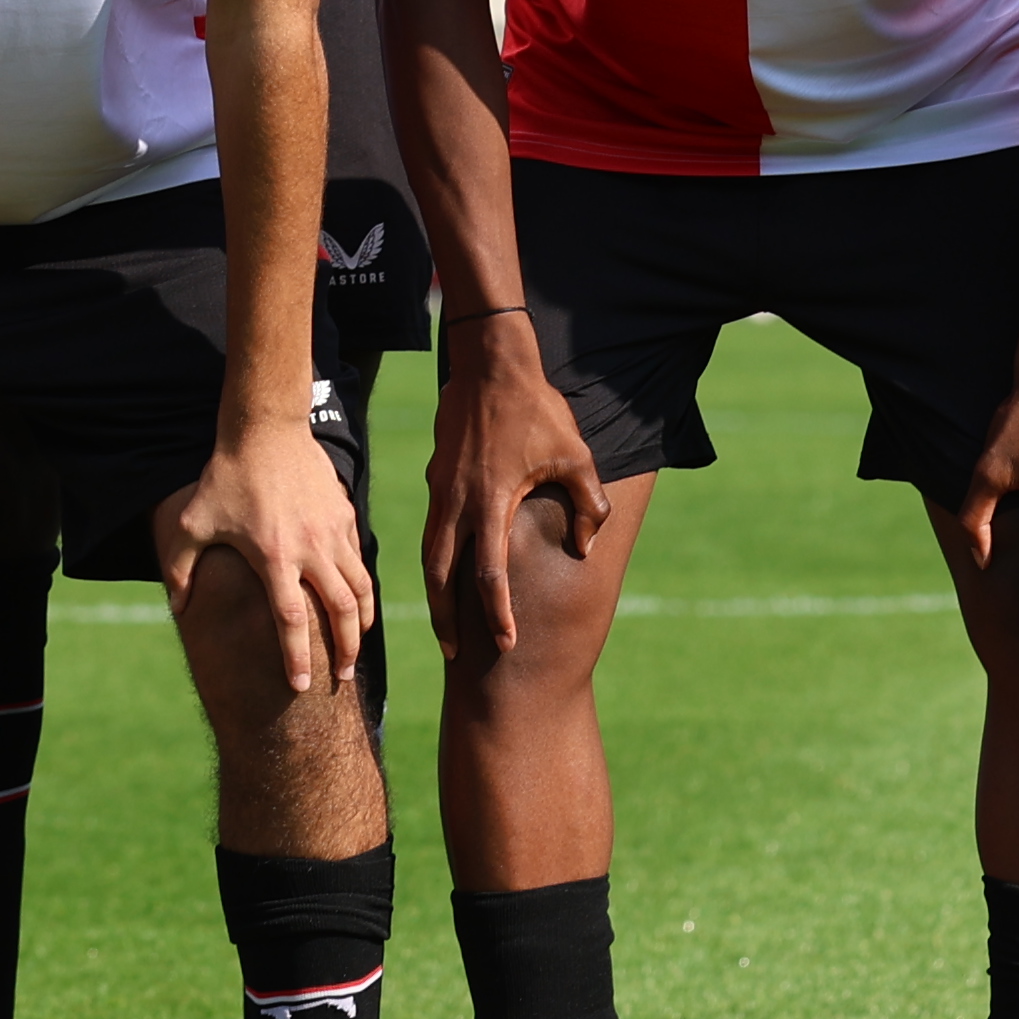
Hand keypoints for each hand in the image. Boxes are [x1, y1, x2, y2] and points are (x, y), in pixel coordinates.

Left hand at [168, 412, 376, 696]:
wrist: (265, 429)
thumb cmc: (226, 477)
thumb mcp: (193, 522)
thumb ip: (182, 567)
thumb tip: (177, 607)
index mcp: (274, 558)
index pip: (291, 622)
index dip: (297, 659)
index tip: (301, 687)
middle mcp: (310, 550)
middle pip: (341, 612)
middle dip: (346, 650)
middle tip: (344, 677)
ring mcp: (333, 532)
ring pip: (361, 588)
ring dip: (363, 622)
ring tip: (357, 646)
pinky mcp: (345, 516)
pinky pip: (359, 558)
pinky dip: (362, 585)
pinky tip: (356, 600)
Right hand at [417, 310, 606, 659]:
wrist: (492, 364)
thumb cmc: (539, 410)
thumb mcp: (577, 456)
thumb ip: (589, 505)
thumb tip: (585, 547)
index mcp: (492, 502)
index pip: (490, 574)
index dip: (496, 613)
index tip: (505, 643)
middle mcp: (458, 503)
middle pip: (441, 576)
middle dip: (446, 619)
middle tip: (455, 655)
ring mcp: (441, 490)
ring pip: (429, 555)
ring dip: (436, 592)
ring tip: (446, 623)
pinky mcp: (437, 479)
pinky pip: (431, 530)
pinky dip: (435, 559)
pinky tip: (448, 572)